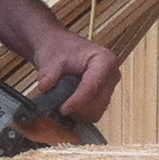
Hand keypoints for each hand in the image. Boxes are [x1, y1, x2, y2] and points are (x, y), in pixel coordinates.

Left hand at [0, 0, 119, 127]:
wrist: (53, 44)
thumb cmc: (52, 46)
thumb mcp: (49, 56)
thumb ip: (50, 70)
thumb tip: (47, 86)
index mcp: (104, 60)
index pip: (97, 85)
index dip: (81, 99)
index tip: (64, 108)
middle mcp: (112, 74)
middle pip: (99, 102)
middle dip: (78, 109)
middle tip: (57, 111)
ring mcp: (108, 86)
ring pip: (96, 111)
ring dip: (76, 114)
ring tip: (57, 109)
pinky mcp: (101, 96)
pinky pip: (91, 112)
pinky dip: (77, 115)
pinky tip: (63, 110)